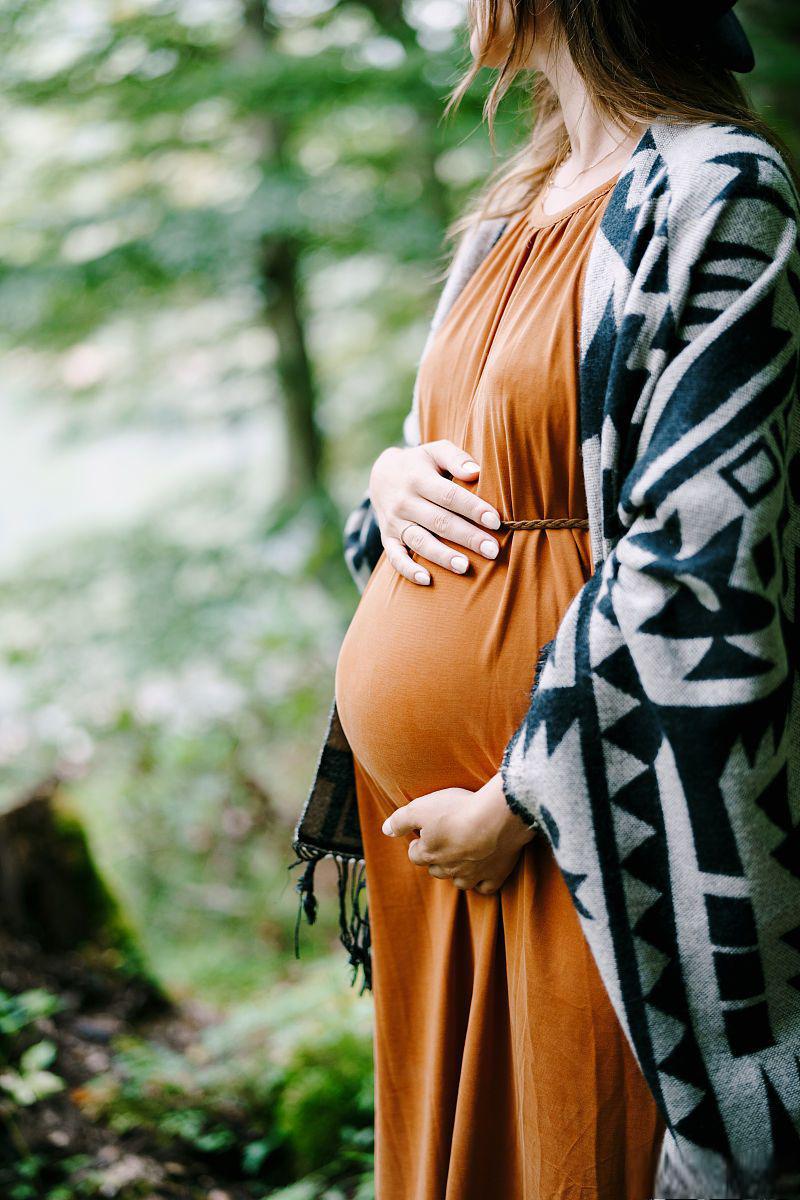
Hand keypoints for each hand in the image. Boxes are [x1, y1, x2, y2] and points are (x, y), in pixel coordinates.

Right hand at [369, 440, 501, 585]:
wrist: (381, 476)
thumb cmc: (420, 464)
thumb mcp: (435, 452)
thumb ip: (455, 458)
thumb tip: (476, 472)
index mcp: (418, 478)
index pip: (449, 495)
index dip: (472, 508)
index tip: (495, 521)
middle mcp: (404, 502)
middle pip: (439, 521)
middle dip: (467, 537)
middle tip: (492, 550)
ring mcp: (394, 522)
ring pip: (419, 541)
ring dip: (442, 556)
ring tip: (464, 567)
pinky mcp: (387, 539)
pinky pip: (395, 557)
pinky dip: (408, 570)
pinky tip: (427, 580)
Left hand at [381, 772, 535, 894]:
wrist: (498, 817)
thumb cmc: (458, 809)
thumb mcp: (421, 807)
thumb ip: (400, 819)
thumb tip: (386, 829)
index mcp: (429, 853)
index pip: (415, 855)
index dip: (418, 844)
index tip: (423, 834)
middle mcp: (448, 868)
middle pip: (436, 869)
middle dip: (436, 858)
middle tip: (443, 842)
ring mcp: (473, 874)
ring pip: (459, 881)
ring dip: (457, 871)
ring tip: (461, 856)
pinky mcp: (496, 875)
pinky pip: (485, 888)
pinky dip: (482, 882)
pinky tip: (483, 872)